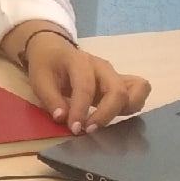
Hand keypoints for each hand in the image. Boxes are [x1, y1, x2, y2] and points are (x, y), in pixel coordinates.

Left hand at [24, 33, 151, 132]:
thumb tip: (63, 119)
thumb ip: (50, 99)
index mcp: (79, 61)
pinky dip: (133, 105)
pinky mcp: (122, 81)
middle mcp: (102, 67)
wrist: (55, 50)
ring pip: (136, 91)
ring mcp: (115, 73)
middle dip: (106, 114)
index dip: (81, 110)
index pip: (86, 86)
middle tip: (89, 130)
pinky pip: (139, 91)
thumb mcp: (39, 79)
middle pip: (117, 90)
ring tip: (103, 123)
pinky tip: (116, 115)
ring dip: (124, 111)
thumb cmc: (47, 65)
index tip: (75, 129)